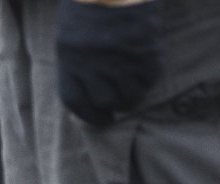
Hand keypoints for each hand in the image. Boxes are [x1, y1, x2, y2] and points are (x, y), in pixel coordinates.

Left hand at [55, 0, 163, 126]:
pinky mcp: (144, 48)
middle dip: (114, 104)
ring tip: (136, 81)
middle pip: (104, 101)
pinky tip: (149, 63)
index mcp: (68, 53)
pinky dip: (151, 74)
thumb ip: (77, 59)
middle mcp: (91, 59)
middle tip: (122, 100)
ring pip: (130, 94)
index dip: (88, 114)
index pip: (74, 100)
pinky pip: (151, 76)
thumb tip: (92, 93)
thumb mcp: (73, 28)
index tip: (100, 118)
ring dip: (134, 92)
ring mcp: (118, 55)